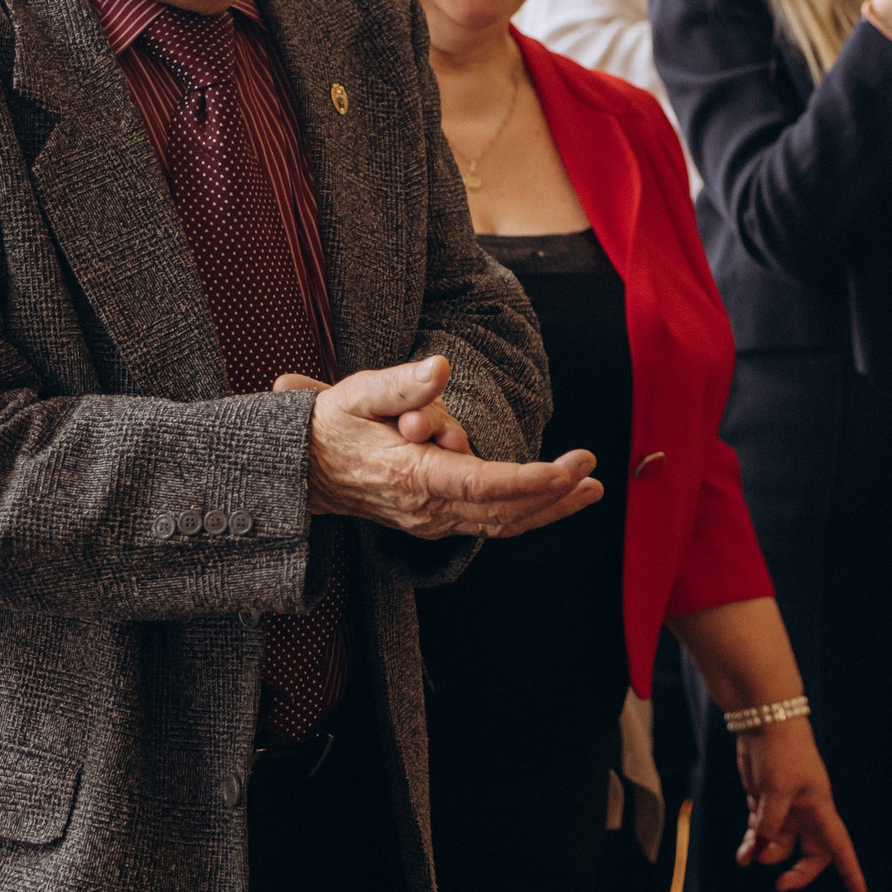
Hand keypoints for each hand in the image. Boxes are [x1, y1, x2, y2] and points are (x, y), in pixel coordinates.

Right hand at [287, 358, 602, 538]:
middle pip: (501, 510)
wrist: (298, 473)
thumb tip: (439, 369)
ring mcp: (431, 521)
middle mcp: (425, 509)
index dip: (528, 480)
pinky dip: (526, 513)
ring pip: (500, 522)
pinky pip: (488, 522)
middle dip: (552, 493)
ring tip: (591, 488)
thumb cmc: (329, 427)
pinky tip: (557, 499)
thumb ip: (399, 383)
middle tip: (593, 469)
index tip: (568, 469)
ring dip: (549, 508)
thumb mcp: (354, 394)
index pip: (481, 484)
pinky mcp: (435, 520)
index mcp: (410, 476)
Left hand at [733, 717, 866, 891]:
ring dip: (764, 854)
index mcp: (819, 808)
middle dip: (797, 871)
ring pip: (779, 844)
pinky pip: (761, 831)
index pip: (840, 845)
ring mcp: (785, 807)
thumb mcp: (775, 790)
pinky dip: (753, 841)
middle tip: (780, 884)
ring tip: (745, 855)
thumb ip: (769, 823)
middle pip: (810, 854)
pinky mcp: (765, 800)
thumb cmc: (780, 751)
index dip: (851, 870)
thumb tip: (759, 848)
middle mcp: (806, 812)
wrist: (765, 720)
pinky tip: (744, 848)